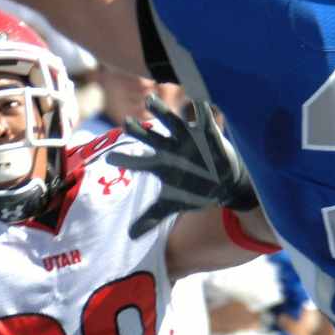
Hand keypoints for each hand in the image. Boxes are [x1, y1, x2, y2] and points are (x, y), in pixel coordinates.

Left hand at [111, 96, 258, 237]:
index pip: (138, 161)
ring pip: (172, 122)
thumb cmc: (194, 190)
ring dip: (162, 112)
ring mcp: (188, 138)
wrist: (224, 182)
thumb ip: (151, 217)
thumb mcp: (172, 204)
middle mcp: (170, 147)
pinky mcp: (208, 133)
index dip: (125, 160)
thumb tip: (130, 237)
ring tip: (150, 100)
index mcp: (160, 163)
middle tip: (125, 124)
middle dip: (140, 130)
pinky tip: (197, 98)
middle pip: (151, 136)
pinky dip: (201, 109)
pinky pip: (204, 118)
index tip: (110, 159)